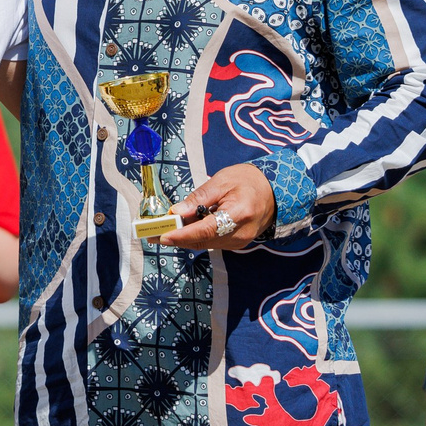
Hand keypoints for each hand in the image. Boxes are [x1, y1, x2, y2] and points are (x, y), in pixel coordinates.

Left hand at [155, 164, 274, 250]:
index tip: (162, 236)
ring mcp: (239, 242)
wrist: (273, 191)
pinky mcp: (236, 244)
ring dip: (184, 237)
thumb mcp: (222, 180)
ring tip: (164, 228)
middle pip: (202, 240)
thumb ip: (200, 198)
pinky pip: (211, 242)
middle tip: (152, 232)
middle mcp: (240, 233)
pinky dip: (196, 236)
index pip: (206, 230)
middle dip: (176, 237)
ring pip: (204, 243)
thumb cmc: (248, 181)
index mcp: (239, 214)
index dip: (182, 234)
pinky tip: (184, 227)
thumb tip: (178, 212)